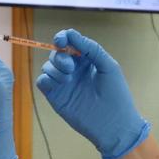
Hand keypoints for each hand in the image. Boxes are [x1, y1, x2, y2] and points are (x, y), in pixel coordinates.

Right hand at [35, 29, 149, 158]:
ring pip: (48, 66)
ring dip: (55, 68)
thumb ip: (91, 48)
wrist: (114, 125)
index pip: (70, 43)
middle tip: (70, 67)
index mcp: (87, 60)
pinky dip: (45, 79)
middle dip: (60, 56)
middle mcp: (74, 70)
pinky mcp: (56, 97)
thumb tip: (71, 34)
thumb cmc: (116, 95)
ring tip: (68, 79)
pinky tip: (57, 84)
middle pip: (56, 53)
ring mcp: (64, 83)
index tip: (60, 40)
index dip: (62, 38)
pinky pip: (42, 82)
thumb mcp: (108, 66)